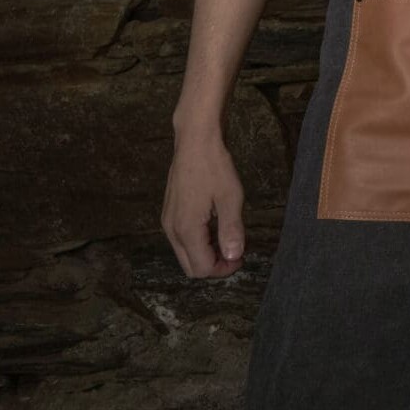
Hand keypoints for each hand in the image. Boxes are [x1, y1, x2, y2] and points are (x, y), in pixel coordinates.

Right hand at [162, 128, 246, 276]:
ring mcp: (167, 221)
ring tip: (228, 239)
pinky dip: (198, 242)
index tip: (242, 257)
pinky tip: (215, 228)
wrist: (195, 140)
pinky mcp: (169, 212)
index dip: (223, 269)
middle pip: (190, 266)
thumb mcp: (230, 198)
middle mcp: (171, 230)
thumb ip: (231, 230)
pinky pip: (182, 239)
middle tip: (236, 252)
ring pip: (185, 253)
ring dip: (206, 254)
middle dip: (214, 266)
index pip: (201, 268)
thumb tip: (233, 256)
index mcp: (185, 229)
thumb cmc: (214, 166)